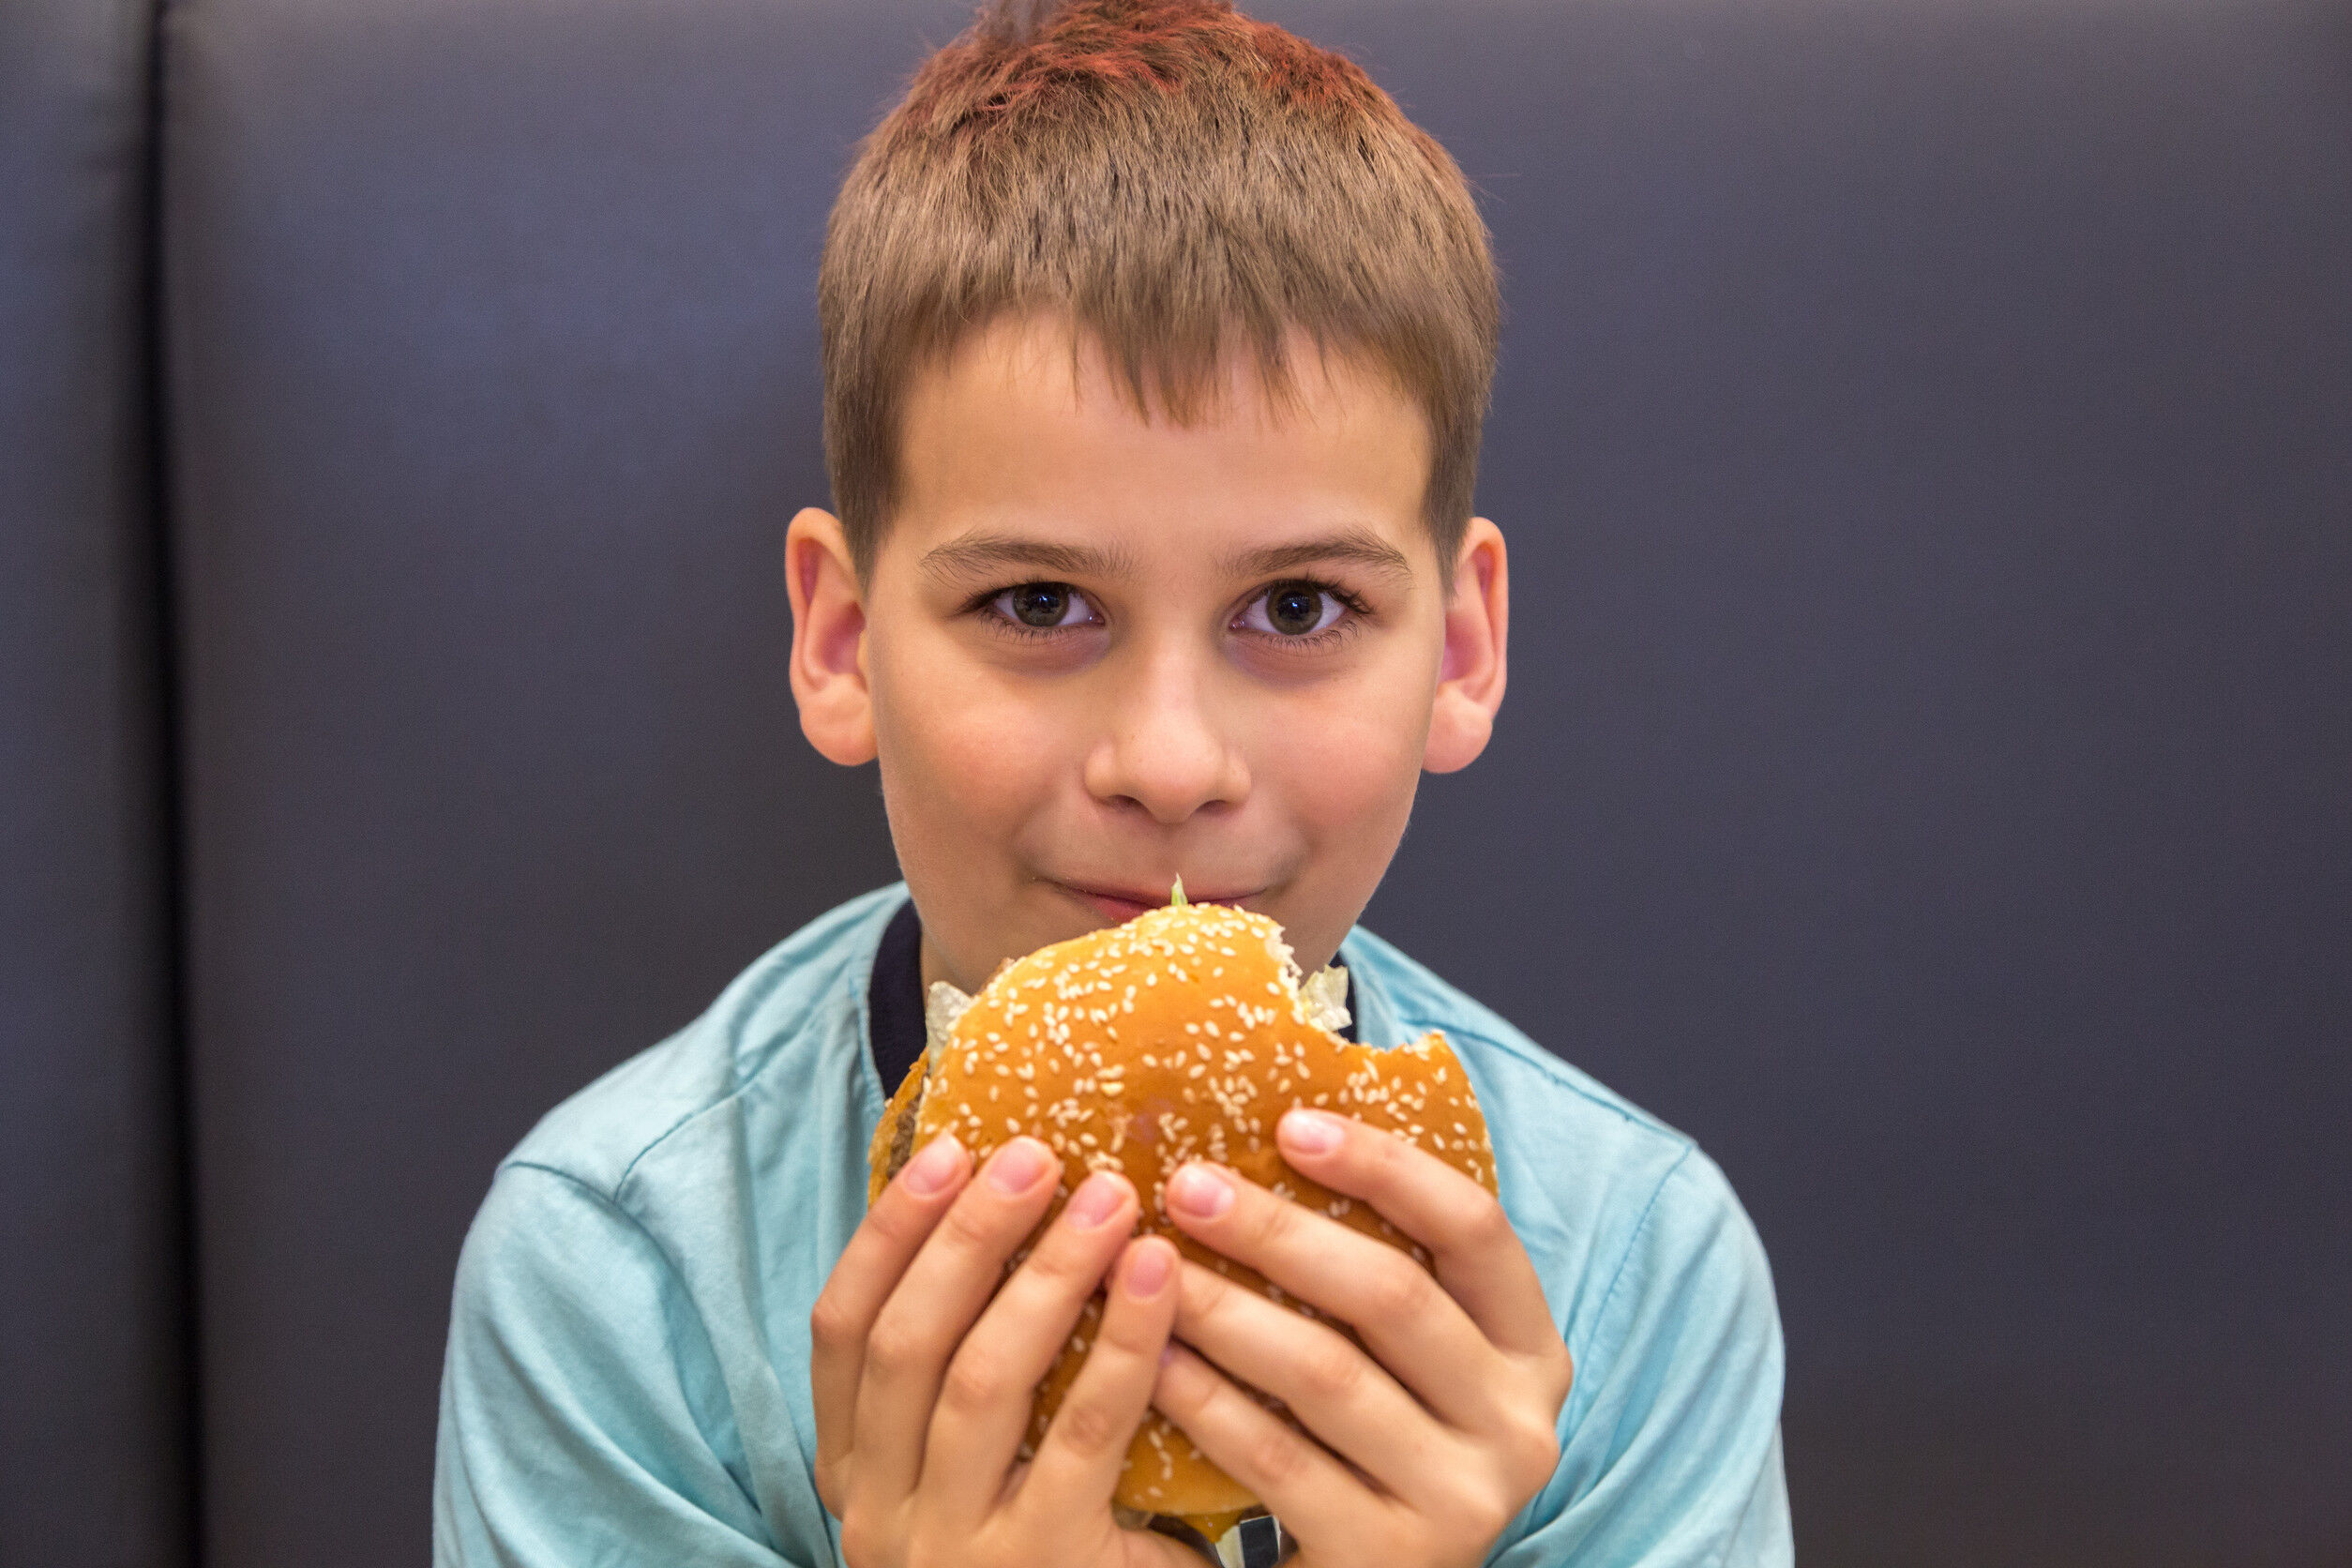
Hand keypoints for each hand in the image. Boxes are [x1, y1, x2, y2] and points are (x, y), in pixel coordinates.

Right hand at [810, 1134, 1199, 1567]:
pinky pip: (1079, 1436)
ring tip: (1110, 1197)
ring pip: (980, 1381)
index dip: (888, 1233)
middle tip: (1034, 1153)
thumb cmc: (1046, 1564)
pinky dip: (1121, 1343)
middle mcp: (881, 1514)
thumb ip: (982, 1372)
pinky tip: (1159, 1276)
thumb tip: (1028, 1213)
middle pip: (904, 1344)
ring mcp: (951, 1549)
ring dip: (1044, 1273)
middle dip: (966, 1234)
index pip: (839, 1332)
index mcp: (856, 1476)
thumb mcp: (982, 1477)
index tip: (946, 1147)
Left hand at [1151, 1110, 1573, 1567]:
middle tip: (1185, 1186)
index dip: (1386, 1166)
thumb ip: (1382, 1265)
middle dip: (1277, 1230)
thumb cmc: (1376, 1440)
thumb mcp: (1411, 1359)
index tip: (1289, 1124)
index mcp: (1532, 1349)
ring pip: (1328, 1377)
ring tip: (1147, 1265)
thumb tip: (1278, 1131)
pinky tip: (1153, 1359)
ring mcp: (1463, 1498)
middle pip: (1392, 1296)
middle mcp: (1519, 1424)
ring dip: (1225, 1310)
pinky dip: (1209, 1402)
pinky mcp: (1392, 1558)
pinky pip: (1281, 1460)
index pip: (1474, 1227)